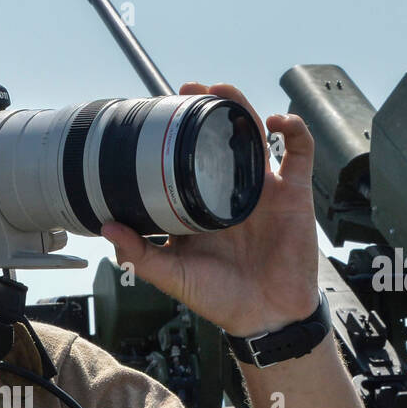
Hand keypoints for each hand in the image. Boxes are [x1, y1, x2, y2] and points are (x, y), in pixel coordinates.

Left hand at [100, 82, 320, 336]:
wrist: (265, 317)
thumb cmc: (220, 299)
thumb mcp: (172, 276)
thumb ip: (139, 253)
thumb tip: (106, 227)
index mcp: (201, 207)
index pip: (187, 160)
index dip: (177, 135)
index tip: (160, 114)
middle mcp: (231, 192)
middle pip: (219, 138)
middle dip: (207, 109)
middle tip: (188, 90)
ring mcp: (263, 190)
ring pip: (255, 135)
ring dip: (240, 107)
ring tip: (222, 91)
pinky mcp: (294, 193)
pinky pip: (300, 151)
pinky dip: (292, 128)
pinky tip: (275, 121)